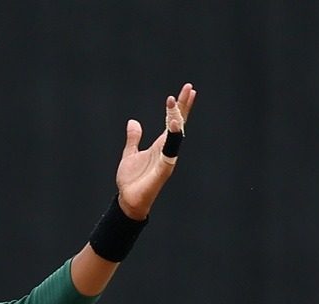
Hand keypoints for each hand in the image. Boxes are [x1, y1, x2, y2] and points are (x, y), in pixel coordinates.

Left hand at [114, 83, 196, 219]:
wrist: (128, 200)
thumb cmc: (131, 180)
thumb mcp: (130, 154)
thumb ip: (134, 138)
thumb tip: (133, 122)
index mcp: (160, 145)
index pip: (173, 121)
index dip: (178, 106)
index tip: (186, 90)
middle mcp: (167, 149)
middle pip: (179, 123)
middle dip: (184, 105)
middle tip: (190, 87)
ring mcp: (167, 158)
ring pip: (177, 134)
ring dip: (178, 117)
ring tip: (178, 99)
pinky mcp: (164, 168)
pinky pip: (171, 150)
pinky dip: (174, 138)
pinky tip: (175, 125)